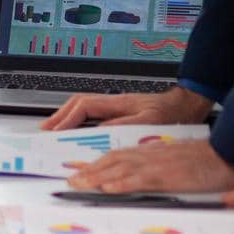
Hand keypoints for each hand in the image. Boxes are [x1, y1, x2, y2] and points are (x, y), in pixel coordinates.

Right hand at [41, 86, 212, 130]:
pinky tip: (77, 129)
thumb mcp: (149, 123)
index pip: (83, 107)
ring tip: (54, 128)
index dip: (67, 119)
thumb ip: (123, 126)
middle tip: (45, 129)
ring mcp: (116, 106)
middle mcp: (114, 102)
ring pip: (83, 107)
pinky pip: (92, 113)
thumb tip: (98, 130)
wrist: (187, 107)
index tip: (55, 131)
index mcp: (118, 103)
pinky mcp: (120, 112)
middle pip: (78, 104)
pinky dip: (79, 120)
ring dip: (67, 117)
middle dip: (60, 116)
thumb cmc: (172, 115)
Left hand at [66, 138, 233, 193]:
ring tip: (79, 184)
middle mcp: (148, 155)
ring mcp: (156, 164)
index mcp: (150, 153)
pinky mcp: (167, 175)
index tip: (78, 171)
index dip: (95, 164)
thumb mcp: (174, 161)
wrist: (226, 154)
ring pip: (120, 169)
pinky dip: (122, 183)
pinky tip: (109, 187)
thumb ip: (156, 168)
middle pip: (111, 161)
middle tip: (70, 180)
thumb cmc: (204, 160)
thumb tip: (141, 180)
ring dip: (97, 177)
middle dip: (89, 171)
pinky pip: (140, 179)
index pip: (116, 156)